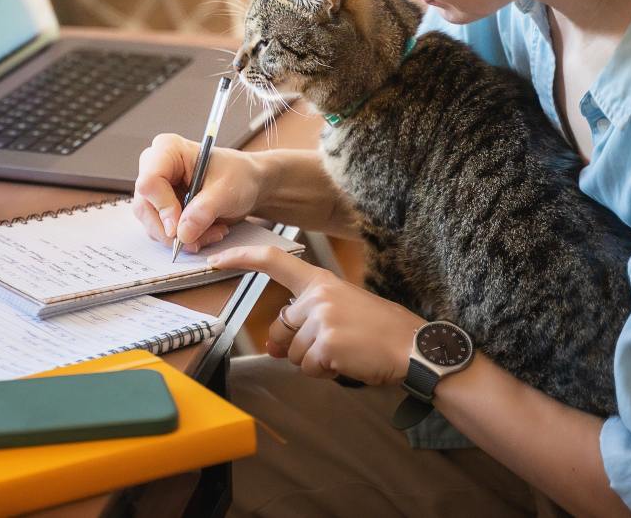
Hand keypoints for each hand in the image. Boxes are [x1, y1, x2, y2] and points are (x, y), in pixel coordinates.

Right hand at [132, 133, 263, 251]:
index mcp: (168, 150)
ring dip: (181, 236)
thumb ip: (204, 211)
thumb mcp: (227, 191)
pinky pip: (161, 230)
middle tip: (197, 239)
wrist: (247, 184)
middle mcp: (155, 167)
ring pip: (151, 222)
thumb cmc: (238, 175)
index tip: (179, 228)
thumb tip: (182, 233)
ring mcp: (156, 189)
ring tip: (211, 231)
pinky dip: (183, 238)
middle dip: (172, 230)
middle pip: (145, 206)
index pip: (149, 182)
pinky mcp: (160, 207)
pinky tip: (205, 231)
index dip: (163, 207)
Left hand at [207, 245, 424, 385]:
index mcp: (321, 281)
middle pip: (280, 328)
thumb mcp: (342, 310)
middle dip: (296, 345)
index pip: (274, 261)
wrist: (413, 346)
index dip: (242, 257)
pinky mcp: (325, 344)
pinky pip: (308, 368)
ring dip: (314, 361)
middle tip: (333, 345)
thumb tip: (272, 345)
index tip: (217, 258)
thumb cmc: (380, 330)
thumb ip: (306, 319)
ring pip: (293, 353)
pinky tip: (347, 362)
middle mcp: (317, 296)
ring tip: (345, 352)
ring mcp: (320, 319)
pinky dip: (325, 373)